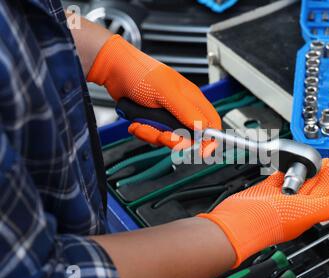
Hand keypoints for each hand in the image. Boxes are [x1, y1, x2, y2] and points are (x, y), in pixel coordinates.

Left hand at [87, 35, 220, 149]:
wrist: (115, 72)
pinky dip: (144, 132)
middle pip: (189, 137)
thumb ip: (186, 111)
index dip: (210, 139)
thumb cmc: (141, 72)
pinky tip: (136, 122)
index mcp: (192, 99)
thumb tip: (203, 127)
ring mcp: (168, 116)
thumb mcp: (166, 92)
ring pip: (170, 139)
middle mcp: (183, 109)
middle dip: (174, 141)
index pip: (211, 123)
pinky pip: (154, 136)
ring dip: (154, 136)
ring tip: (142, 124)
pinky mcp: (154, 121)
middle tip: (162, 136)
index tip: (203, 151)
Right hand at [198, 159, 328, 266]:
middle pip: (312, 185)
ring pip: (294, 181)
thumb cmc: (269, 222)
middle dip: (320, 171)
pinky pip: (276, 179)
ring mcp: (278, 199)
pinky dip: (282, 171)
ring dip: (302, 169)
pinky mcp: (263, 192)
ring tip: (310, 158)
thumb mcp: (307, 211)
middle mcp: (293, 206)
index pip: (325, 192)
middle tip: (327, 159)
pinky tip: (285, 165)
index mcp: (306, 212)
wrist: (238, 222)